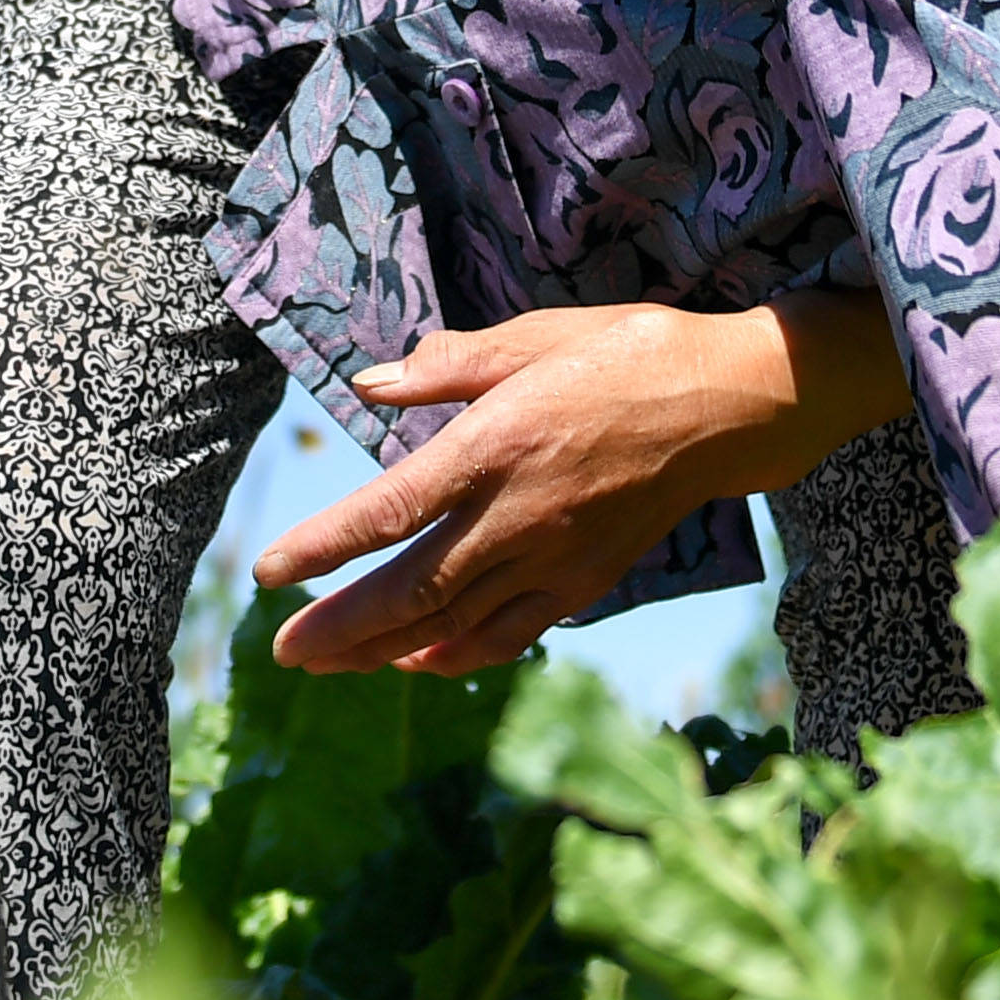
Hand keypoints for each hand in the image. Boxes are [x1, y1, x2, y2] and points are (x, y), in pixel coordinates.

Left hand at [255, 296, 905, 676]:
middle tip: (281, 651)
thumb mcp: (536, 336)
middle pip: (413, 588)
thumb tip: (367, 382)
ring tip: (326, 662)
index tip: (269, 571)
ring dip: (383, 650)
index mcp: (500, 442)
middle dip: (340, 627)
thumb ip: (448, 366)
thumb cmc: (629, 356)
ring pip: (455, 623)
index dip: (326, 546)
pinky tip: (416, 663)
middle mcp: (522, 512)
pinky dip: (456, 656)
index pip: (392, 509)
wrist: (731, 406)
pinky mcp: (585, 581)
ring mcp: (556, 556)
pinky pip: (509, 633)